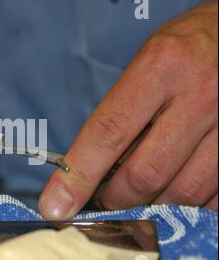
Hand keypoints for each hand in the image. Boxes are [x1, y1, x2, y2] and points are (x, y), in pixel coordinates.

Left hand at [39, 1, 217, 219]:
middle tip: (104, 197)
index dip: (78, 176)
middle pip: (144, 174)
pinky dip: (185, 207)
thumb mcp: (145, 65)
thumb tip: (90, 170)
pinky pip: (213, 199)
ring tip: (137, 194)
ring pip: (180, 194)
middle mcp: (200, 95)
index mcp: (161, 68)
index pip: (108, 132)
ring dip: (150, 206)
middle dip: (115, 198)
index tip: (56, 205)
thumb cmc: (184, 52)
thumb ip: (120, 114)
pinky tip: (172, 193)